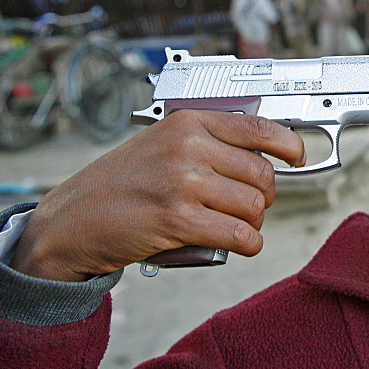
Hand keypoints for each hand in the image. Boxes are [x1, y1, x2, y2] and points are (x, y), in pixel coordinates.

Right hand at [9, 110, 305, 281]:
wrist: (71, 221)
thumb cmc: (120, 184)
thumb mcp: (162, 144)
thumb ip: (207, 142)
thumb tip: (264, 153)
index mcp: (188, 123)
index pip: (259, 128)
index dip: (289, 144)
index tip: (297, 156)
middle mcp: (188, 147)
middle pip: (262, 174)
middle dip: (264, 197)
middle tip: (249, 207)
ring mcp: (182, 182)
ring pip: (253, 206)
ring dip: (253, 223)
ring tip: (236, 227)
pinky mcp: (177, 219)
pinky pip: (239, 234)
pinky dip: (248, 244)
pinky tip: (240, 245)